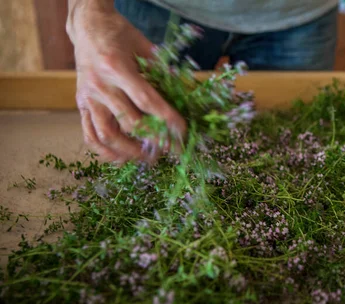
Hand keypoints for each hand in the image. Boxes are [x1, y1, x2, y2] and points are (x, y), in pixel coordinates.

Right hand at [67, 1, 185, 163]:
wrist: (89, 27)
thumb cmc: (121, 36)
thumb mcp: (144, 47)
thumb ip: (162, 72)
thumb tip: (186, 97)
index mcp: (117, 67)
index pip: (146, 101)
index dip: (166, 119)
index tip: (182, 132)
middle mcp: (100, 85)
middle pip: (129, 122)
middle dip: (154, 140)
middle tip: (171, 149)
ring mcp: (88, 98)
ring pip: (107, 135)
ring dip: (130, 151)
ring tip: (148, 157)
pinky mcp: (81, 105)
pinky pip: (89, 135)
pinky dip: (105, 151)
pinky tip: (122, 158)